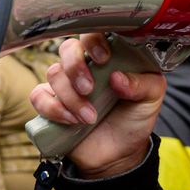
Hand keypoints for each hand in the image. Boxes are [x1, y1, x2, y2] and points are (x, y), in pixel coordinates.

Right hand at [27, 35, 164, 178]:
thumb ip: (143, 84)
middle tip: (89, 89)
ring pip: (54, 74)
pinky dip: (53, 108)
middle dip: (75, 68)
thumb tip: (117, 77)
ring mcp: (66, 84)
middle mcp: (85, 66)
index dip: (93, 41)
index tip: (103, 59)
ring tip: (89, 118)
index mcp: (109, 57)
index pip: (94, 33)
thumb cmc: (134, 120)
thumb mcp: (151, 99)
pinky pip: (38, 96)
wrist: (118, 156)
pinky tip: (71, 121)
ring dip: (71, 98)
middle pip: (68, 48)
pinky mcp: (51, 103)